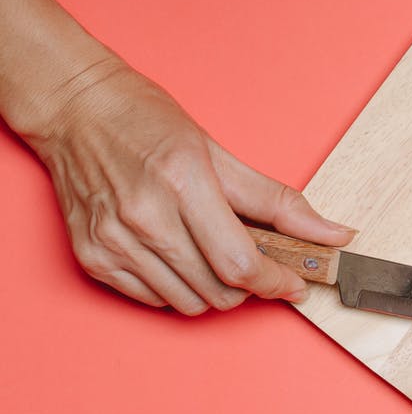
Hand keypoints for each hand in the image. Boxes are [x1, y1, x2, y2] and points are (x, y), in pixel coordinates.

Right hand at [24, 58, 355, 314]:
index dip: (276, 282)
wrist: (75, 110)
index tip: (294, 283)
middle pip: (218, 292)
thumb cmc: (147, 123)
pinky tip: (178, 256)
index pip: (241, 263)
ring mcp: (113, 242)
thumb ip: (280, 202)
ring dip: (213, 290)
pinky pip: (153, 300)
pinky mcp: (92, 259)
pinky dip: (176, 288)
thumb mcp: (220, 152)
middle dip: (249, 286)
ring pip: (188, 304)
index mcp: (184, 183)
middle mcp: (144, 217)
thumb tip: (334, 234)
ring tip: (212, 254)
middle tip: (254, 260)